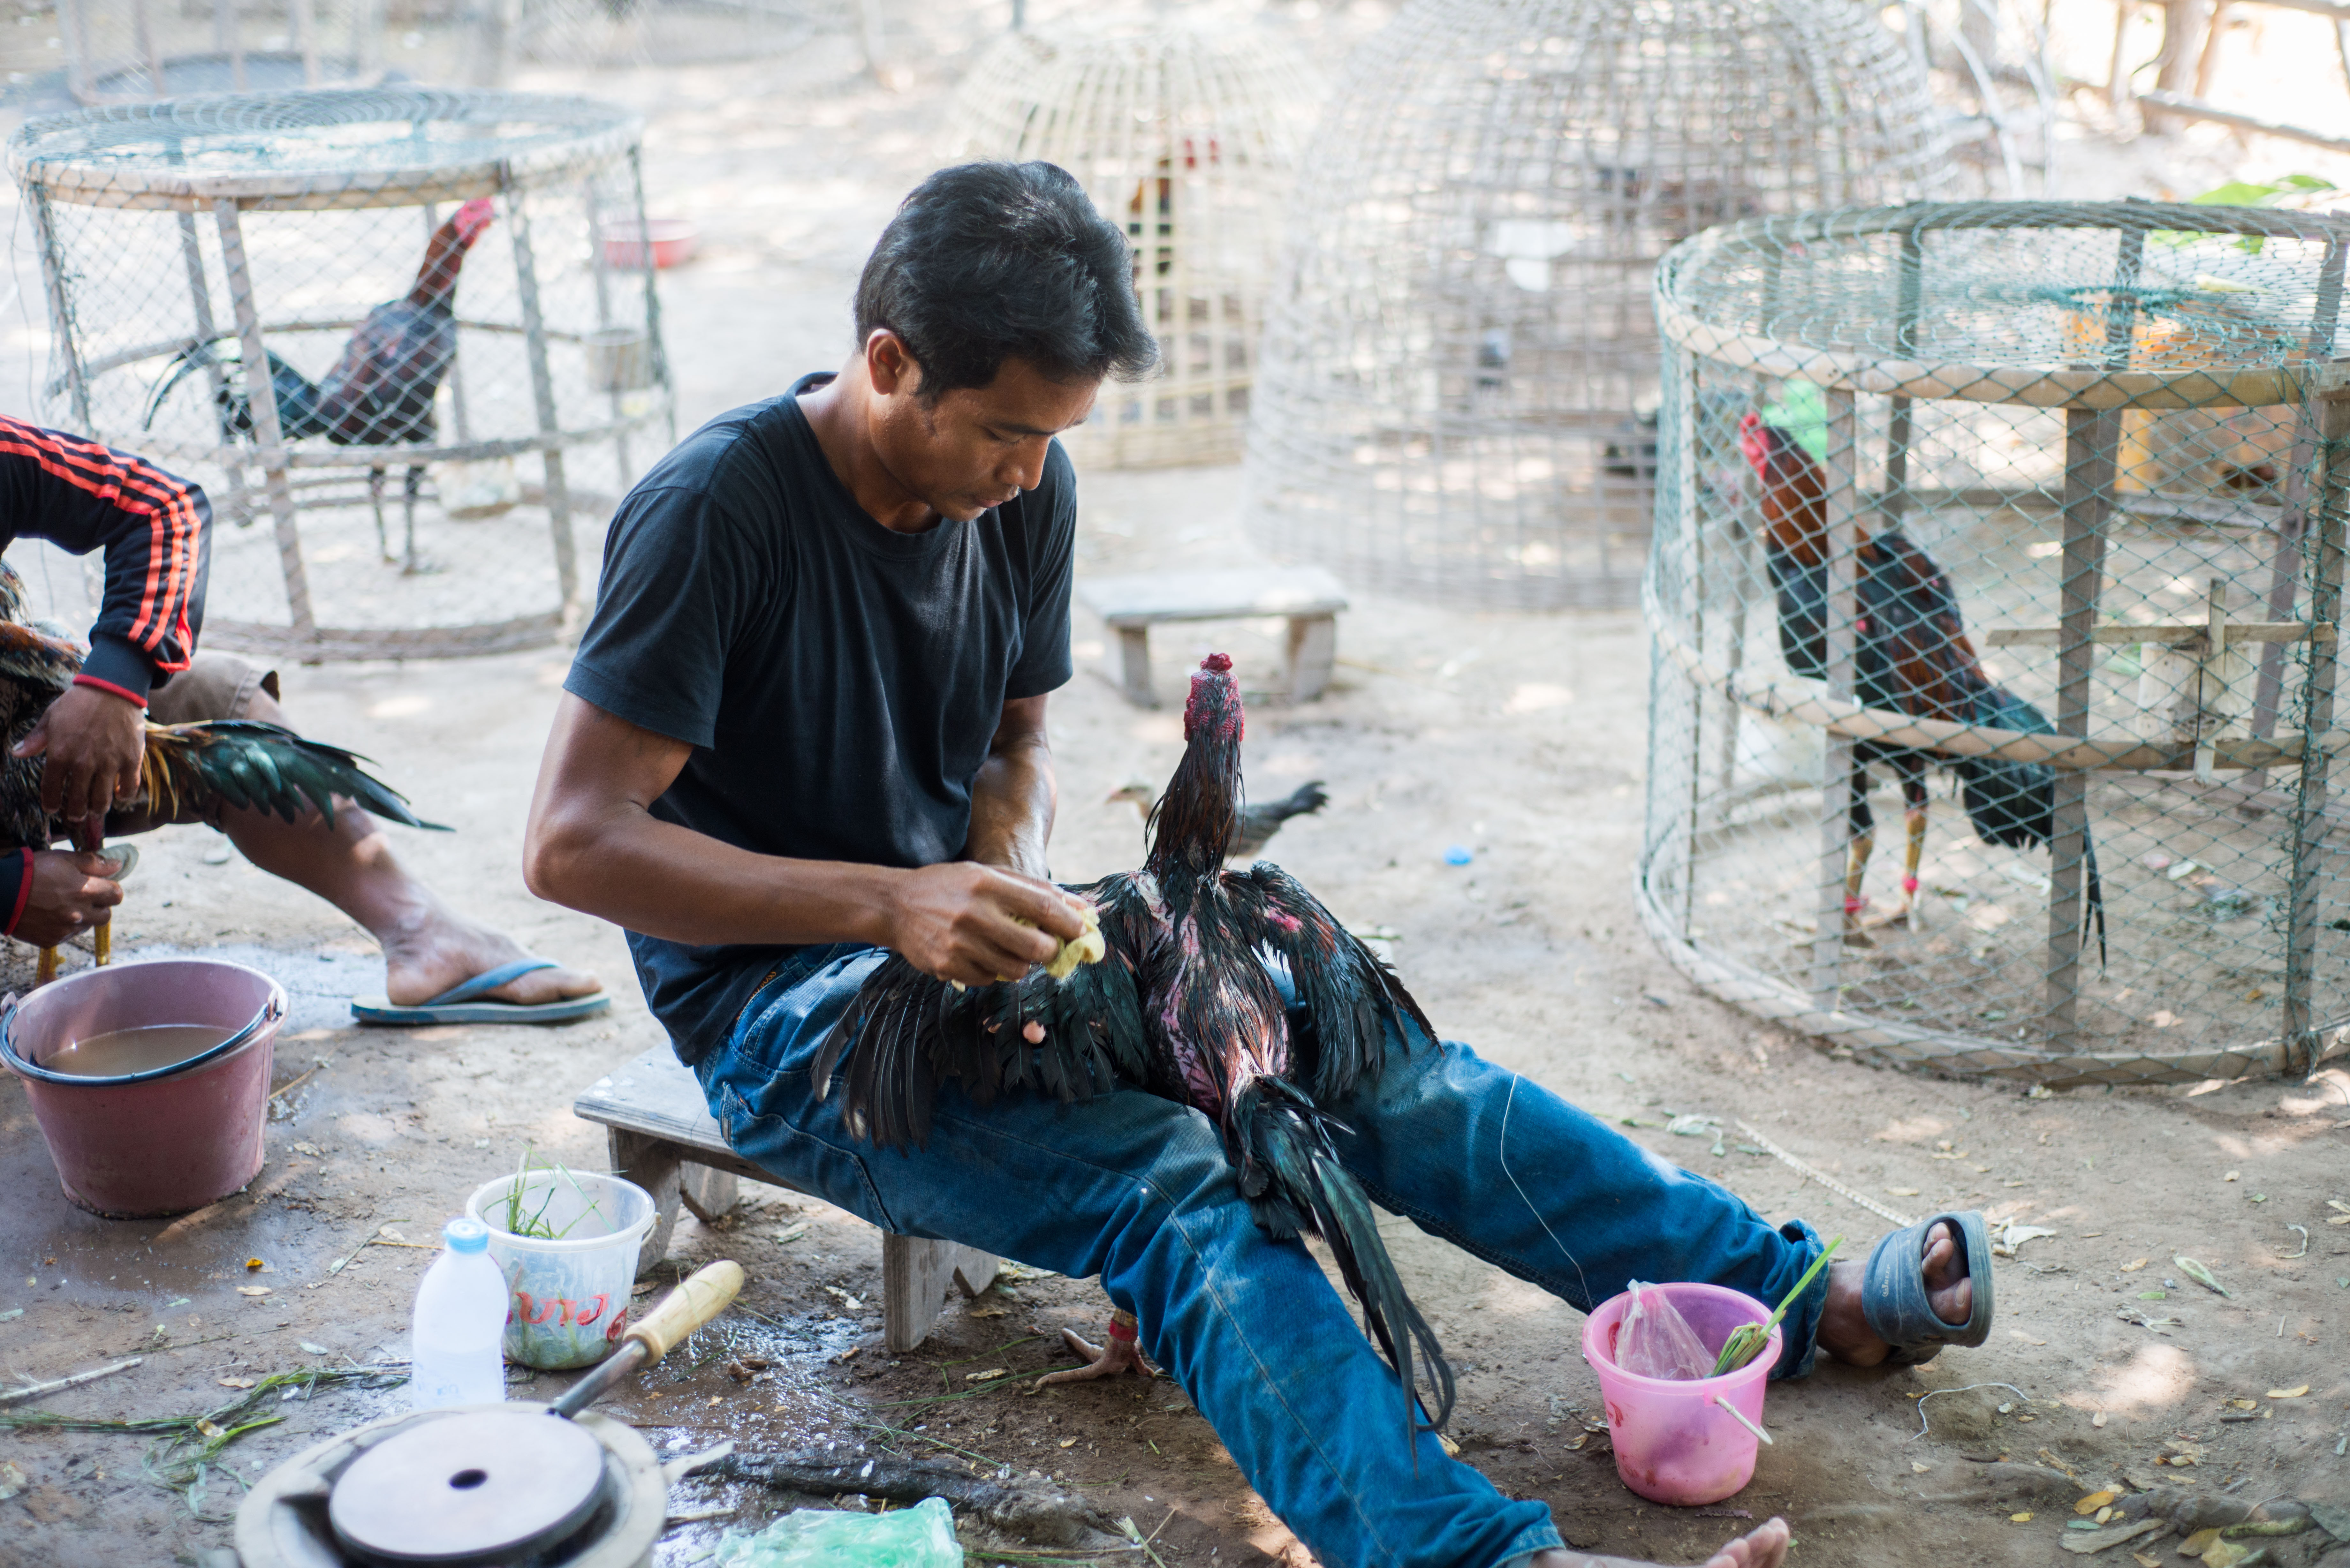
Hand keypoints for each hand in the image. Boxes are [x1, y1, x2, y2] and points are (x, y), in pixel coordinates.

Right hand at [13, 849, 122, 947]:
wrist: (0, 893)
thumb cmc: (32, 871)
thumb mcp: (63, 859)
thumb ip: (93, 863)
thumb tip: (118, 865)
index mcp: (86, 891)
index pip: (117, 895)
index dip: (110, 889)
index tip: (100, 885)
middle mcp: (80, 914)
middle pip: (106, 914)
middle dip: (99, 905)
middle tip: (82, 897)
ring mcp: (66, 929)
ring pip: (88, 926)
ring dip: (83, 916)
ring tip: (63, 905)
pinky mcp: (52, 940)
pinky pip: (68, 935)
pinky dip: (65, 926)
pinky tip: (51, 915)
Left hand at [15, 684, 145, 828]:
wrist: (113, 689)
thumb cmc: (79, 702)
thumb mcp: (51, 717)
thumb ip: (35, 739)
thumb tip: (16, 753)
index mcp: (60, 753)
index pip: (52, 788)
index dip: (51, 802)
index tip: (52, 808)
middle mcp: (83, 763)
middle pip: (78, 799)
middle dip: (75, 812)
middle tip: (75, 816)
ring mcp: (109, 763)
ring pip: (102, 798)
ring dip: (97, 809)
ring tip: (96, 810)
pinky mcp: (130, 759)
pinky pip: (129, 787)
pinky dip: (124, 795)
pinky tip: (120, 795)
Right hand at [885, 863, 1088, 987]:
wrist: (894, 905)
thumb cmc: (948, 887)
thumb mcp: (986, 875)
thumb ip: (1031, 889)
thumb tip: (1078, 906)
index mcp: (986, 885)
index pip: (1041, 906)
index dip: (1069, 921)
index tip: (1083, 929)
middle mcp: (973, 914)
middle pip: (1034, 945)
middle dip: (1050, 950)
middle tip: (1049, 947)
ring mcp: (959, 943)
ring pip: (1015, 968)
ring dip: (1022, 962)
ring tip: (1010, 948)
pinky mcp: (947, 966)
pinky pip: (989, 979)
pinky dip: (994, 971)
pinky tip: (982, 954)